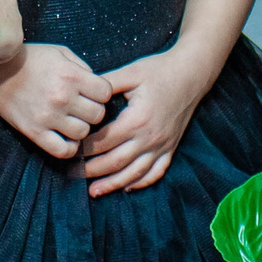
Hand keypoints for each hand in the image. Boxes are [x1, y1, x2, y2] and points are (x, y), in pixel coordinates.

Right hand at [0, 42, 111, 158]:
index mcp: (71, 75)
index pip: (105, 92)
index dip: (101, 92)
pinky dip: (68, 147)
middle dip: (93, 110)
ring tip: (70, 119)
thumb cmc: (32, 60)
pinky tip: (64, 136)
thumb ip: (83, 67)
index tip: (92, 92)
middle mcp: (62, 97)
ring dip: (80, 128)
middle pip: (97, 115)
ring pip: (83, 133)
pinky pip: (63, 150)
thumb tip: (100, 87)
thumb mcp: (60, 53)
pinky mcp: (35, 132)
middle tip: (82, 107)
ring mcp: (48, 117)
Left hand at [82, 47, 210, 195]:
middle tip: (73, 174)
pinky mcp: (171, 147)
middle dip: (92, 171)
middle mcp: (150, 137)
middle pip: (115, 162)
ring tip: (95, 191)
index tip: (70, 149)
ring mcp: (162, 145)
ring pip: (134, 173)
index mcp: (136, 119)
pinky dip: (142, 182)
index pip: (104, 141)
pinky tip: (127, 188)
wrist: (192, 74)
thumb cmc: (159, 70)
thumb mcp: (130, 72)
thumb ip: (105, 84)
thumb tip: (81, 92)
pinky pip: (156, 172)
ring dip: (113, 184)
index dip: (85, 148)